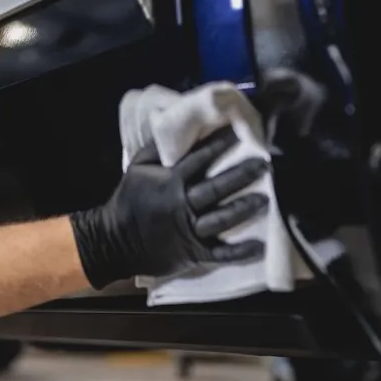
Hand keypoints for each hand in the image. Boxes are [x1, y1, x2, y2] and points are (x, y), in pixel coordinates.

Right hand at [69, 125, 269, 287]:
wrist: (115, 241)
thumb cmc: (130, 199)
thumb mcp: (138, 168)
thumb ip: (158, 148)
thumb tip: (179, 127)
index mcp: (169, 181)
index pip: (199, 159)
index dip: (220, 144)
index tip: (239, 132)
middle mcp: (182, 204)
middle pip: (215, 188)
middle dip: (241, 175)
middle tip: (264, 164)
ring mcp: (189, 230)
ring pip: (220, 219)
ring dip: (243, 209)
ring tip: (265, 199)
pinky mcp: (193, 252)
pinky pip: (219, 253)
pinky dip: (239, 252)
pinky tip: (260, 246)